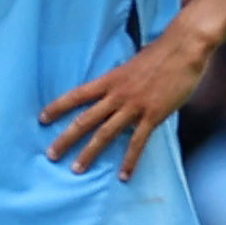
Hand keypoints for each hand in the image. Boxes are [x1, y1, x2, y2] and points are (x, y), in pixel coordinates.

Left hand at [43, 24, 212, 177]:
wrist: (183, 49)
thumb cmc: (159, 54)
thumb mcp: (129, 65)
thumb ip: (119, 80)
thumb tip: (112, 89)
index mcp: (108, 80)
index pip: (76, 95)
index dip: (57, 107)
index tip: (42, 119)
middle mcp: (116, 95)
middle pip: (84, 120)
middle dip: (65, 139)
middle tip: (51, 155)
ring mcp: (134, 106)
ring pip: (105, 133)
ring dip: (90, 153)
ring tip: (77, 169)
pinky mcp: (153, 115)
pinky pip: (138, 142)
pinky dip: (130, 160)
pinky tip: (123, 175)